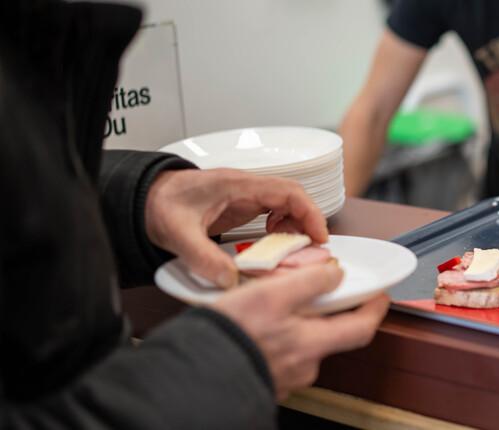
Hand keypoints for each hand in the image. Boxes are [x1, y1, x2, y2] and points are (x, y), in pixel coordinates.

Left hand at [145, 168, 328, 287]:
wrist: (144, 198)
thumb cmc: (159, 204)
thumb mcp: (177, 234)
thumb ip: (203, 258)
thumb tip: (229, 281)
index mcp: (237, 185)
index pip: (288, 192)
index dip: (310, 213)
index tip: (320, 236)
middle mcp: (246, 187)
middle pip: (293, 197)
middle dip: (308, 221)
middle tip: (313, 249)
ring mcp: (244, 195)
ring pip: (286, 203)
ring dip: (295, 225)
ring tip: (293, 249)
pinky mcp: (240, 205)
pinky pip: (273, 211)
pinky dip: (281, 226)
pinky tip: (273, 242)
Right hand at [209, 264, 389, 399]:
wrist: (189, 375)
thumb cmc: (226, 336)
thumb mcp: (269, 295)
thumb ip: (308, 282)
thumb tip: (336, 274)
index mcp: (311, 345)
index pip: (362, 328)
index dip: (375, 308)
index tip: (380, 294)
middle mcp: (304, 367)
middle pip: (331, 334)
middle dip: (329, 311)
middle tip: (321, 289)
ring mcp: (286, 377)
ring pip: (304, 343)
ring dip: (298, 323)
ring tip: (277, 303)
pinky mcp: (266, 379)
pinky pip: (283, 354)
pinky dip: (279, 336)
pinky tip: (259, 324)